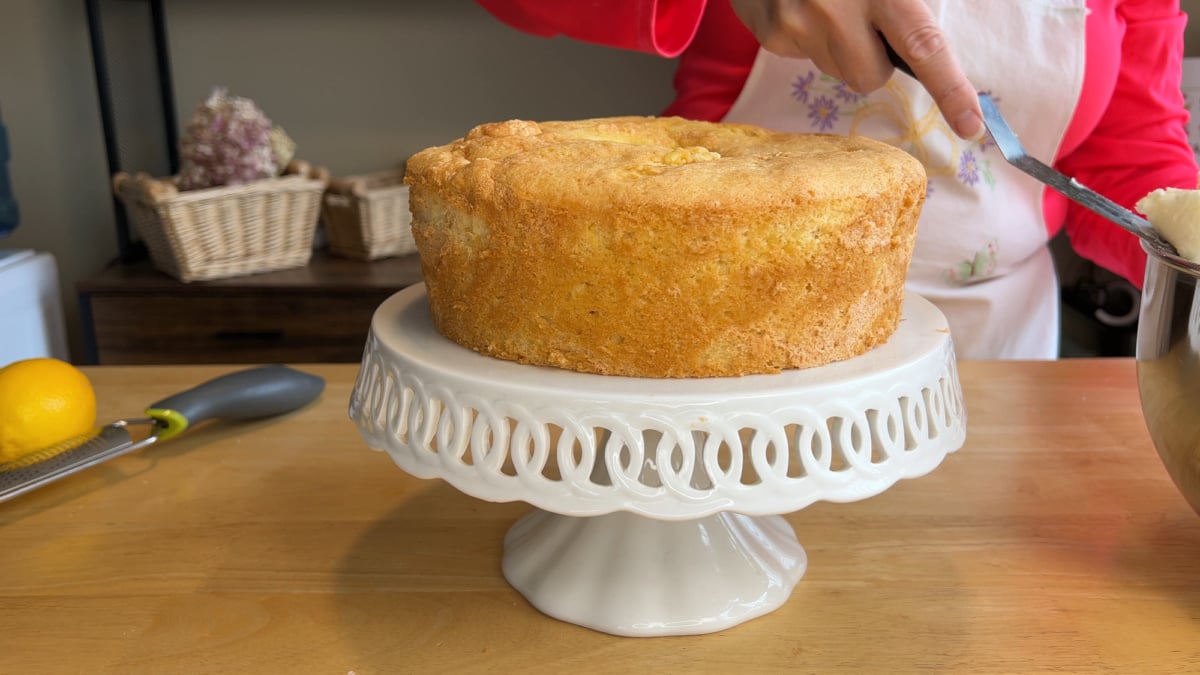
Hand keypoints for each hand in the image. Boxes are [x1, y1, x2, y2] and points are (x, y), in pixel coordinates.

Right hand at [729, 0, 982, 138]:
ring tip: (826, 5)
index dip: (951, 89)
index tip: (971, 125)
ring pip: (835, 70)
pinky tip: (799, 4)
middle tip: (863, 22)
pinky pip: (803, 57)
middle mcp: (839, 10)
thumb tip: (928, 44)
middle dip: (873, 61)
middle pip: (870, 77)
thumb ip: (909, 3)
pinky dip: (807, 37)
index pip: (924, 46)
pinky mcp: (771, 34)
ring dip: (838, 46)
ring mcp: (798, 24)